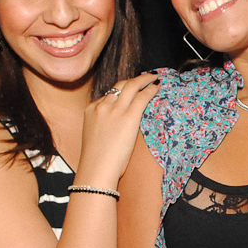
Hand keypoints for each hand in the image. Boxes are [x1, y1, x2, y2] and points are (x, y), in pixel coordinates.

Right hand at [76, 73, 159, 188]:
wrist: (96, 170)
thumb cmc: (97, 161)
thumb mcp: (95, 137)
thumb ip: (104, 126)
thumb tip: (116, 128)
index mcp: (90, 110)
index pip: (108, 95)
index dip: (122, 92)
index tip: (131, 91)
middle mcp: (101, 106)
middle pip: (120, 85)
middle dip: (133, 80)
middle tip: (145, 78)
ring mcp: (115, 109)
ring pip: (132, 86)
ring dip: (144, 79)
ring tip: (153, 77)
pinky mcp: (129, 116)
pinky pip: (142, 97)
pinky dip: (150, 89)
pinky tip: (157, 87)